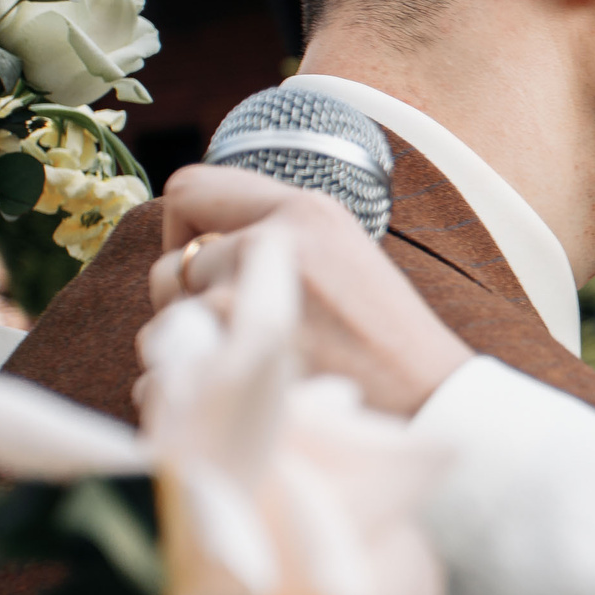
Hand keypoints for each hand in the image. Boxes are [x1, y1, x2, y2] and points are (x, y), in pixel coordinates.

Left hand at [151, 165, 474, 418]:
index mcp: (306, 211)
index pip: (191, 188)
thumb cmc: (386, 342)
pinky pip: (164, 375)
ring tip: (250, 369)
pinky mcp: (242, 362)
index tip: (203, 264)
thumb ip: (274, 238)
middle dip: (189, 304)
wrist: (431, 406)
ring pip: (166, 323)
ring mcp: (254, 304)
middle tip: (238, 333)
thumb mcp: (344, 255)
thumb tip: (194, 245)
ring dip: (192, 352)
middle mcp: (276, 245)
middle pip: (171, 266)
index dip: (183, 229)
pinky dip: (188, 396)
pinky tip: (240, 401)